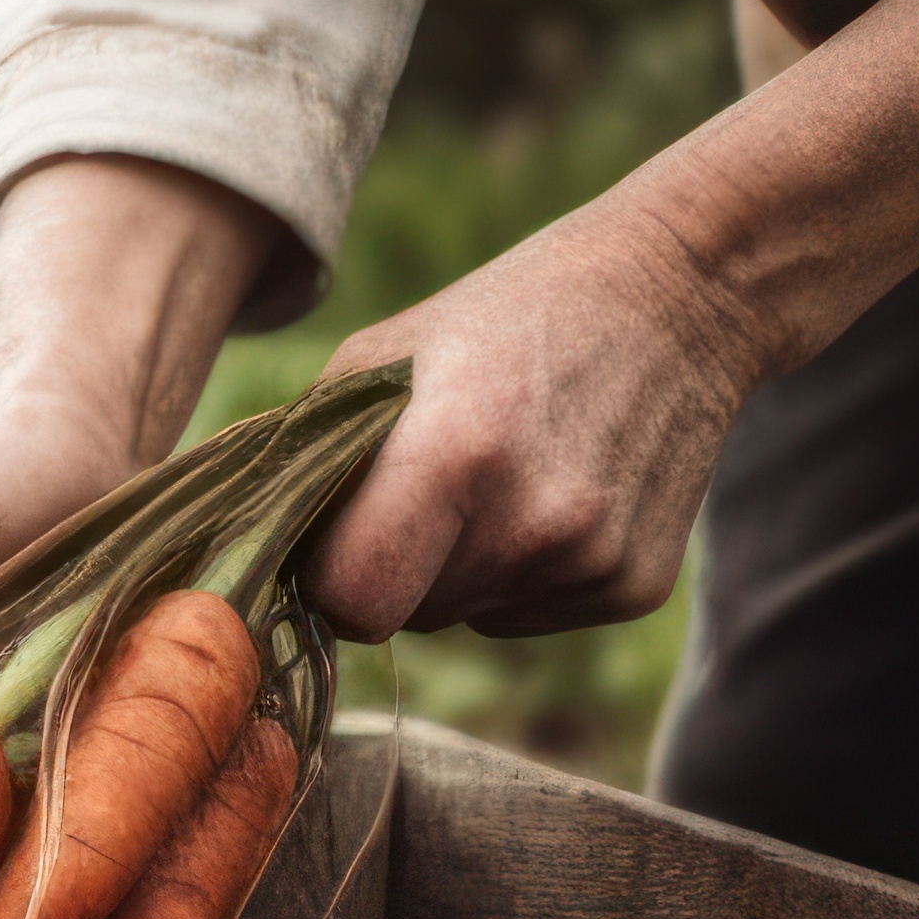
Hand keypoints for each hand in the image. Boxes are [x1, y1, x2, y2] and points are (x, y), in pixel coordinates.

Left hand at [302, 198, 768, 639]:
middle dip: (393, 569)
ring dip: (458, 567)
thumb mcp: (386, 357)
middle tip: (428, 487)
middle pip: (404, 617)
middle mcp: (532, 522)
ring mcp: (591, 562)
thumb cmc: (505, 319)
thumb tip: (239, 549)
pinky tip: (554, 491)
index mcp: (454, 453)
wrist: (679, 298)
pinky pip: (525, 618)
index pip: (350, 601)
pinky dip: (521, 572)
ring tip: (501, 474)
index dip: (332, 576)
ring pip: (462, 620)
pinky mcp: (634, 588)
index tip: (340, 535)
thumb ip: (310, 457)